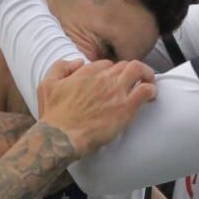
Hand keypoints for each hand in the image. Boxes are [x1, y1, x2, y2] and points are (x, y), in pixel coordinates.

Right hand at [38, 58, 154, 156]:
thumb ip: (60, 67)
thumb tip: (78, 61)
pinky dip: (151, 90)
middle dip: (129, 72)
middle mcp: (103, 78)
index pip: (105, 64)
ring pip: (138, 70)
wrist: (61, 137)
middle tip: (134, 82)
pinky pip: (146, 90)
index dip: (110, 72)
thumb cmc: (53, 116)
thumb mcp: (46, 85)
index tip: (112, 81)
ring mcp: (116, 91)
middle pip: (123, 65)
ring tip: (148, 82)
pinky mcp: (126, 107)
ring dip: (146, 74)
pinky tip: (151, 96)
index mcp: (86, 72)